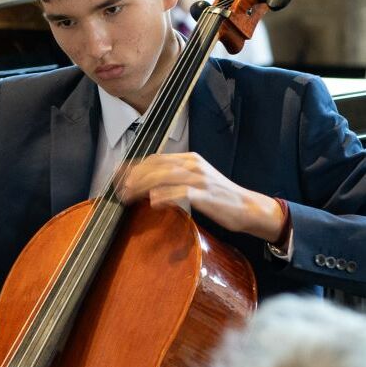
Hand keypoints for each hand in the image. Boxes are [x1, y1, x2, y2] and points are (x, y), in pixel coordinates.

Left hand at [118, 152, 284, 240]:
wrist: (248, 207)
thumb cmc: (218, 197)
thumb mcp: (196, 180)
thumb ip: (175, 179)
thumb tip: (148, 186)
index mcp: (189, 159)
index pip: (155, 158)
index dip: (135, 166)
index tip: (118, 175)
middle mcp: (193, 165)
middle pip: (156, 166)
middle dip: (134, 176)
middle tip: (120, 189)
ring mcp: (200, 179)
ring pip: (164, 177)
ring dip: (143, 186)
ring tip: (129, 195)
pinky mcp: (205, 195)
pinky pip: (181, 192)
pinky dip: (165, 196)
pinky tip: (153, 202)